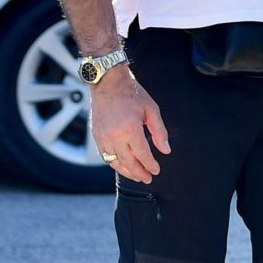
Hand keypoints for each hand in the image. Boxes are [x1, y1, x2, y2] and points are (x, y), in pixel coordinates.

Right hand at [91, 66, 169, 184]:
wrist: (108, 83)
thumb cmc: (132, 94)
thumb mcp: (152, 110)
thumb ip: (159, 132)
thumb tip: (165, 150)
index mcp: (130, 129)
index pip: (142, 154)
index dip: (150, 165)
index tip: (156, 171)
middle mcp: (114, 136)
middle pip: (127, 162)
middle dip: (138, 172)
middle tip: (147, 179)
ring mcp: (102, 137)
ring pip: (114, 162)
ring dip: (126, 171)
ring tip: (136, 176)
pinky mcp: (96, 136)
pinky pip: (104, 155)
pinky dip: (114, 163)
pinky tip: (122, 165)